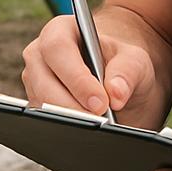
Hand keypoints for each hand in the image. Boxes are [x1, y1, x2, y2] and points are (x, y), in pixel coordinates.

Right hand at [21, 13, 159, 124]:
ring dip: (66, 122)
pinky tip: (85, 140)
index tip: (101, 103)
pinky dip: (63, 132)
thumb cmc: (124, 63)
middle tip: (99, 124)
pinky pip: (42, 124)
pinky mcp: (38, 109)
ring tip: (96, 134)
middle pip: (43, 81)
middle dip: (71, 106)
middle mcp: (40, 56)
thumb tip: (116, 94)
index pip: (58, 49)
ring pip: (40, 106)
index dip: (76, 77)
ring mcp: (36, 84)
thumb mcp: (136, 61)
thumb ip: (128, 71)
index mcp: (61, 31)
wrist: (121, 81)